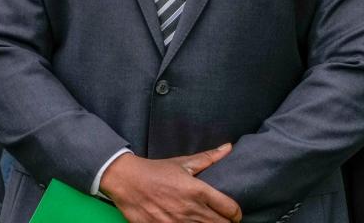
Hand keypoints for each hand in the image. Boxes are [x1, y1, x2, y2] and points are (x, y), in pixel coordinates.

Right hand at [100, 143, 241, 222]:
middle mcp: (190, 210)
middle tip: (223, 220)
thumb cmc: (156, 171)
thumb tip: (228, 147)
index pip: (230, 209)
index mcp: (198, 191)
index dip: (236, 213)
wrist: (127, 181)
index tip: (234, 213)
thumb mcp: (183, 162)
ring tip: (206, 221)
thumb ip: (208, 158)